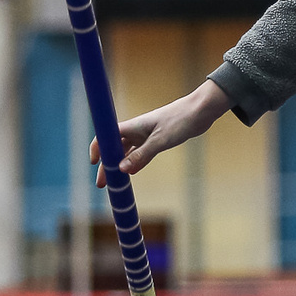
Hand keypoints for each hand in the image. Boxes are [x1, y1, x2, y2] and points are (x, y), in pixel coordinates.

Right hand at [90, 81, 230, 184]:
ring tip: (114, 183)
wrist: (201, 111)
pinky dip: (135, 163)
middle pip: (115, 149)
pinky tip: (130, 173)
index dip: (97, 148)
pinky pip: (141, 153)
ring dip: (120, 166)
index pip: (107, 136)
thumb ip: (142, 155)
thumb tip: (122, 169)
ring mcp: (146, 134)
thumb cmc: (181, 120)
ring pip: (127, 152)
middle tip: (102, 184)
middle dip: (107, 166)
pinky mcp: (157, 139)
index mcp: (133, 126)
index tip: (93, 163)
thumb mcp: (160, 140)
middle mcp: (136, 130)